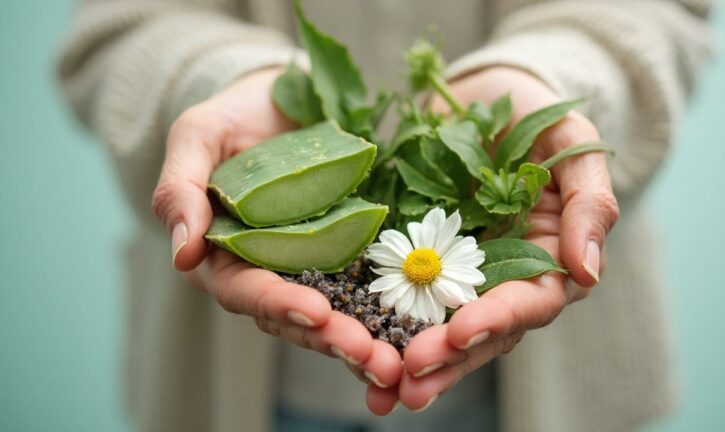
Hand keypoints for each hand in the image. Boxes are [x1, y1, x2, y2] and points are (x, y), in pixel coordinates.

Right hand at [150, 67, 402, 410]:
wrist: (282, 101)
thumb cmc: (232, 118)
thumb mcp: (197, 137)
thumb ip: (180, 190)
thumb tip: (183, 255)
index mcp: (223, 255)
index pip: (246, 291)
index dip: (278, 304)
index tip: (315, 312)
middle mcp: (268, 271)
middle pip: (294, 317)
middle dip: (331, 339)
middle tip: (371, 357)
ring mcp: (311, 266)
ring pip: (334, 315)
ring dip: (362, 342)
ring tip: (394, 364)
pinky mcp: (347, 254)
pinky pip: (366, 290)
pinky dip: (387, 316)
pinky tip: (413, 336)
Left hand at [388, 66, 619, 410]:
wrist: (482, 95)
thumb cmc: (536, 114)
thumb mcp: (573, 144)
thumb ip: (589, 203)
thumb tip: (588, 273)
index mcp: (548, 257)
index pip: (530, 303)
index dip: (497, 320)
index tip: (459, 333)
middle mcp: (505, 276)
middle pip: (482, 331)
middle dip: (447, 358)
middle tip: (409, 381)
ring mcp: (460, 272)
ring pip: (440, 327)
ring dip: (413, 360)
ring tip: (380, 387)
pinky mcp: (418, 260)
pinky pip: (401, 298)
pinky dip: (382, 327)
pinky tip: (355, 352)